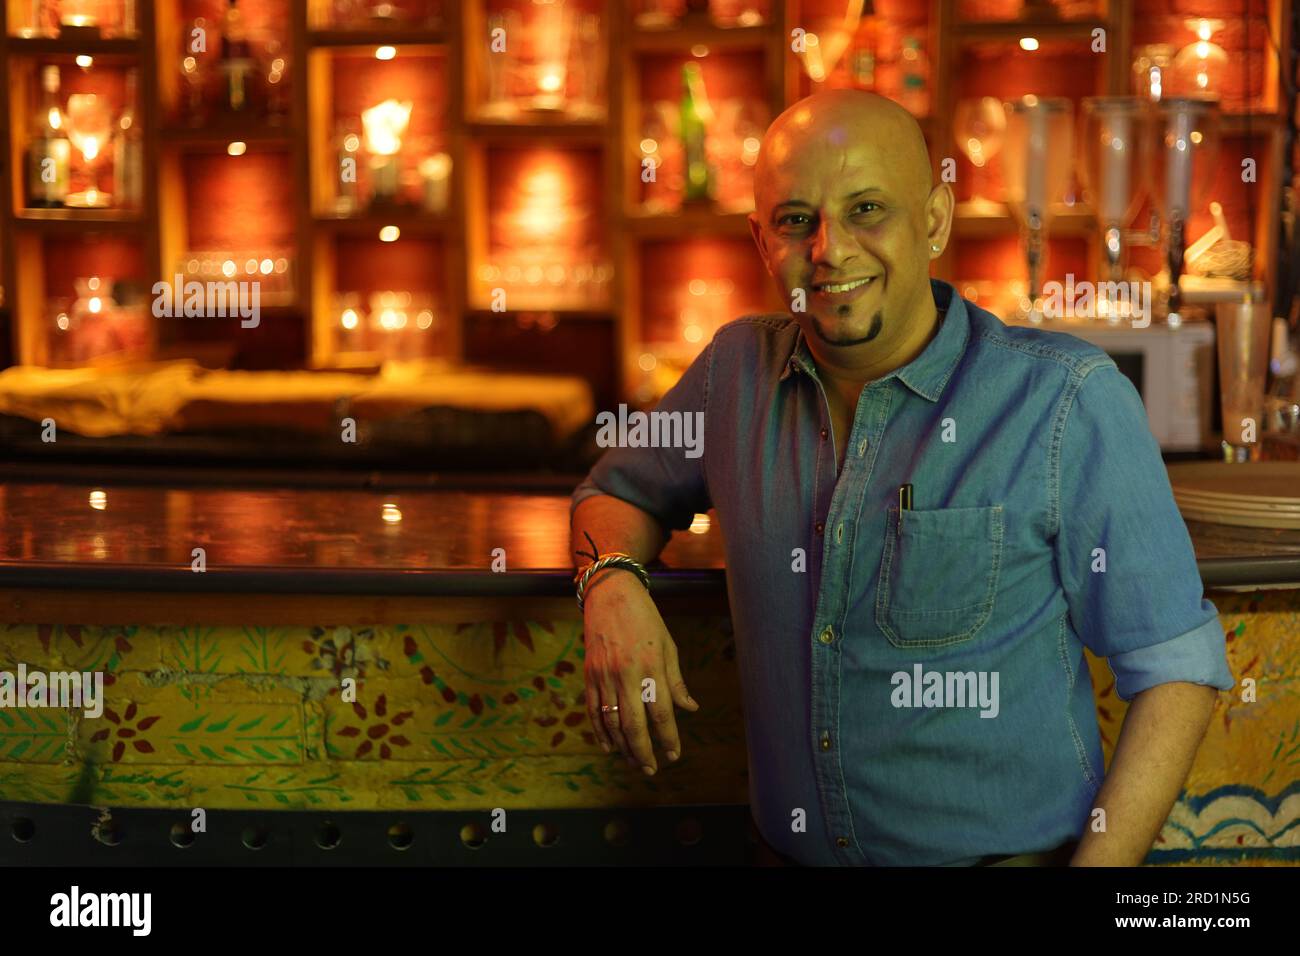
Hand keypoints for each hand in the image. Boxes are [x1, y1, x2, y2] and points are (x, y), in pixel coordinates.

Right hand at [581, 570, 699, 774]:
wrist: (611, 594)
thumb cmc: (646, 619)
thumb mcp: (668, 646)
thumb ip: (676, 681)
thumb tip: (690, 709)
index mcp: (651, 666)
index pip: (661, 713)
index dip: (668, 738)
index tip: (674, 755)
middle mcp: (626, 674)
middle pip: (633, 724)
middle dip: (643, 751)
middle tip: (651, 769)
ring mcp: (604, 675)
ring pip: (611, 722)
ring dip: (622, 746)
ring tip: (634, 761)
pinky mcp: (589, 674)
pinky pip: (593, 710)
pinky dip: (600, 731)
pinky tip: (609, 746)